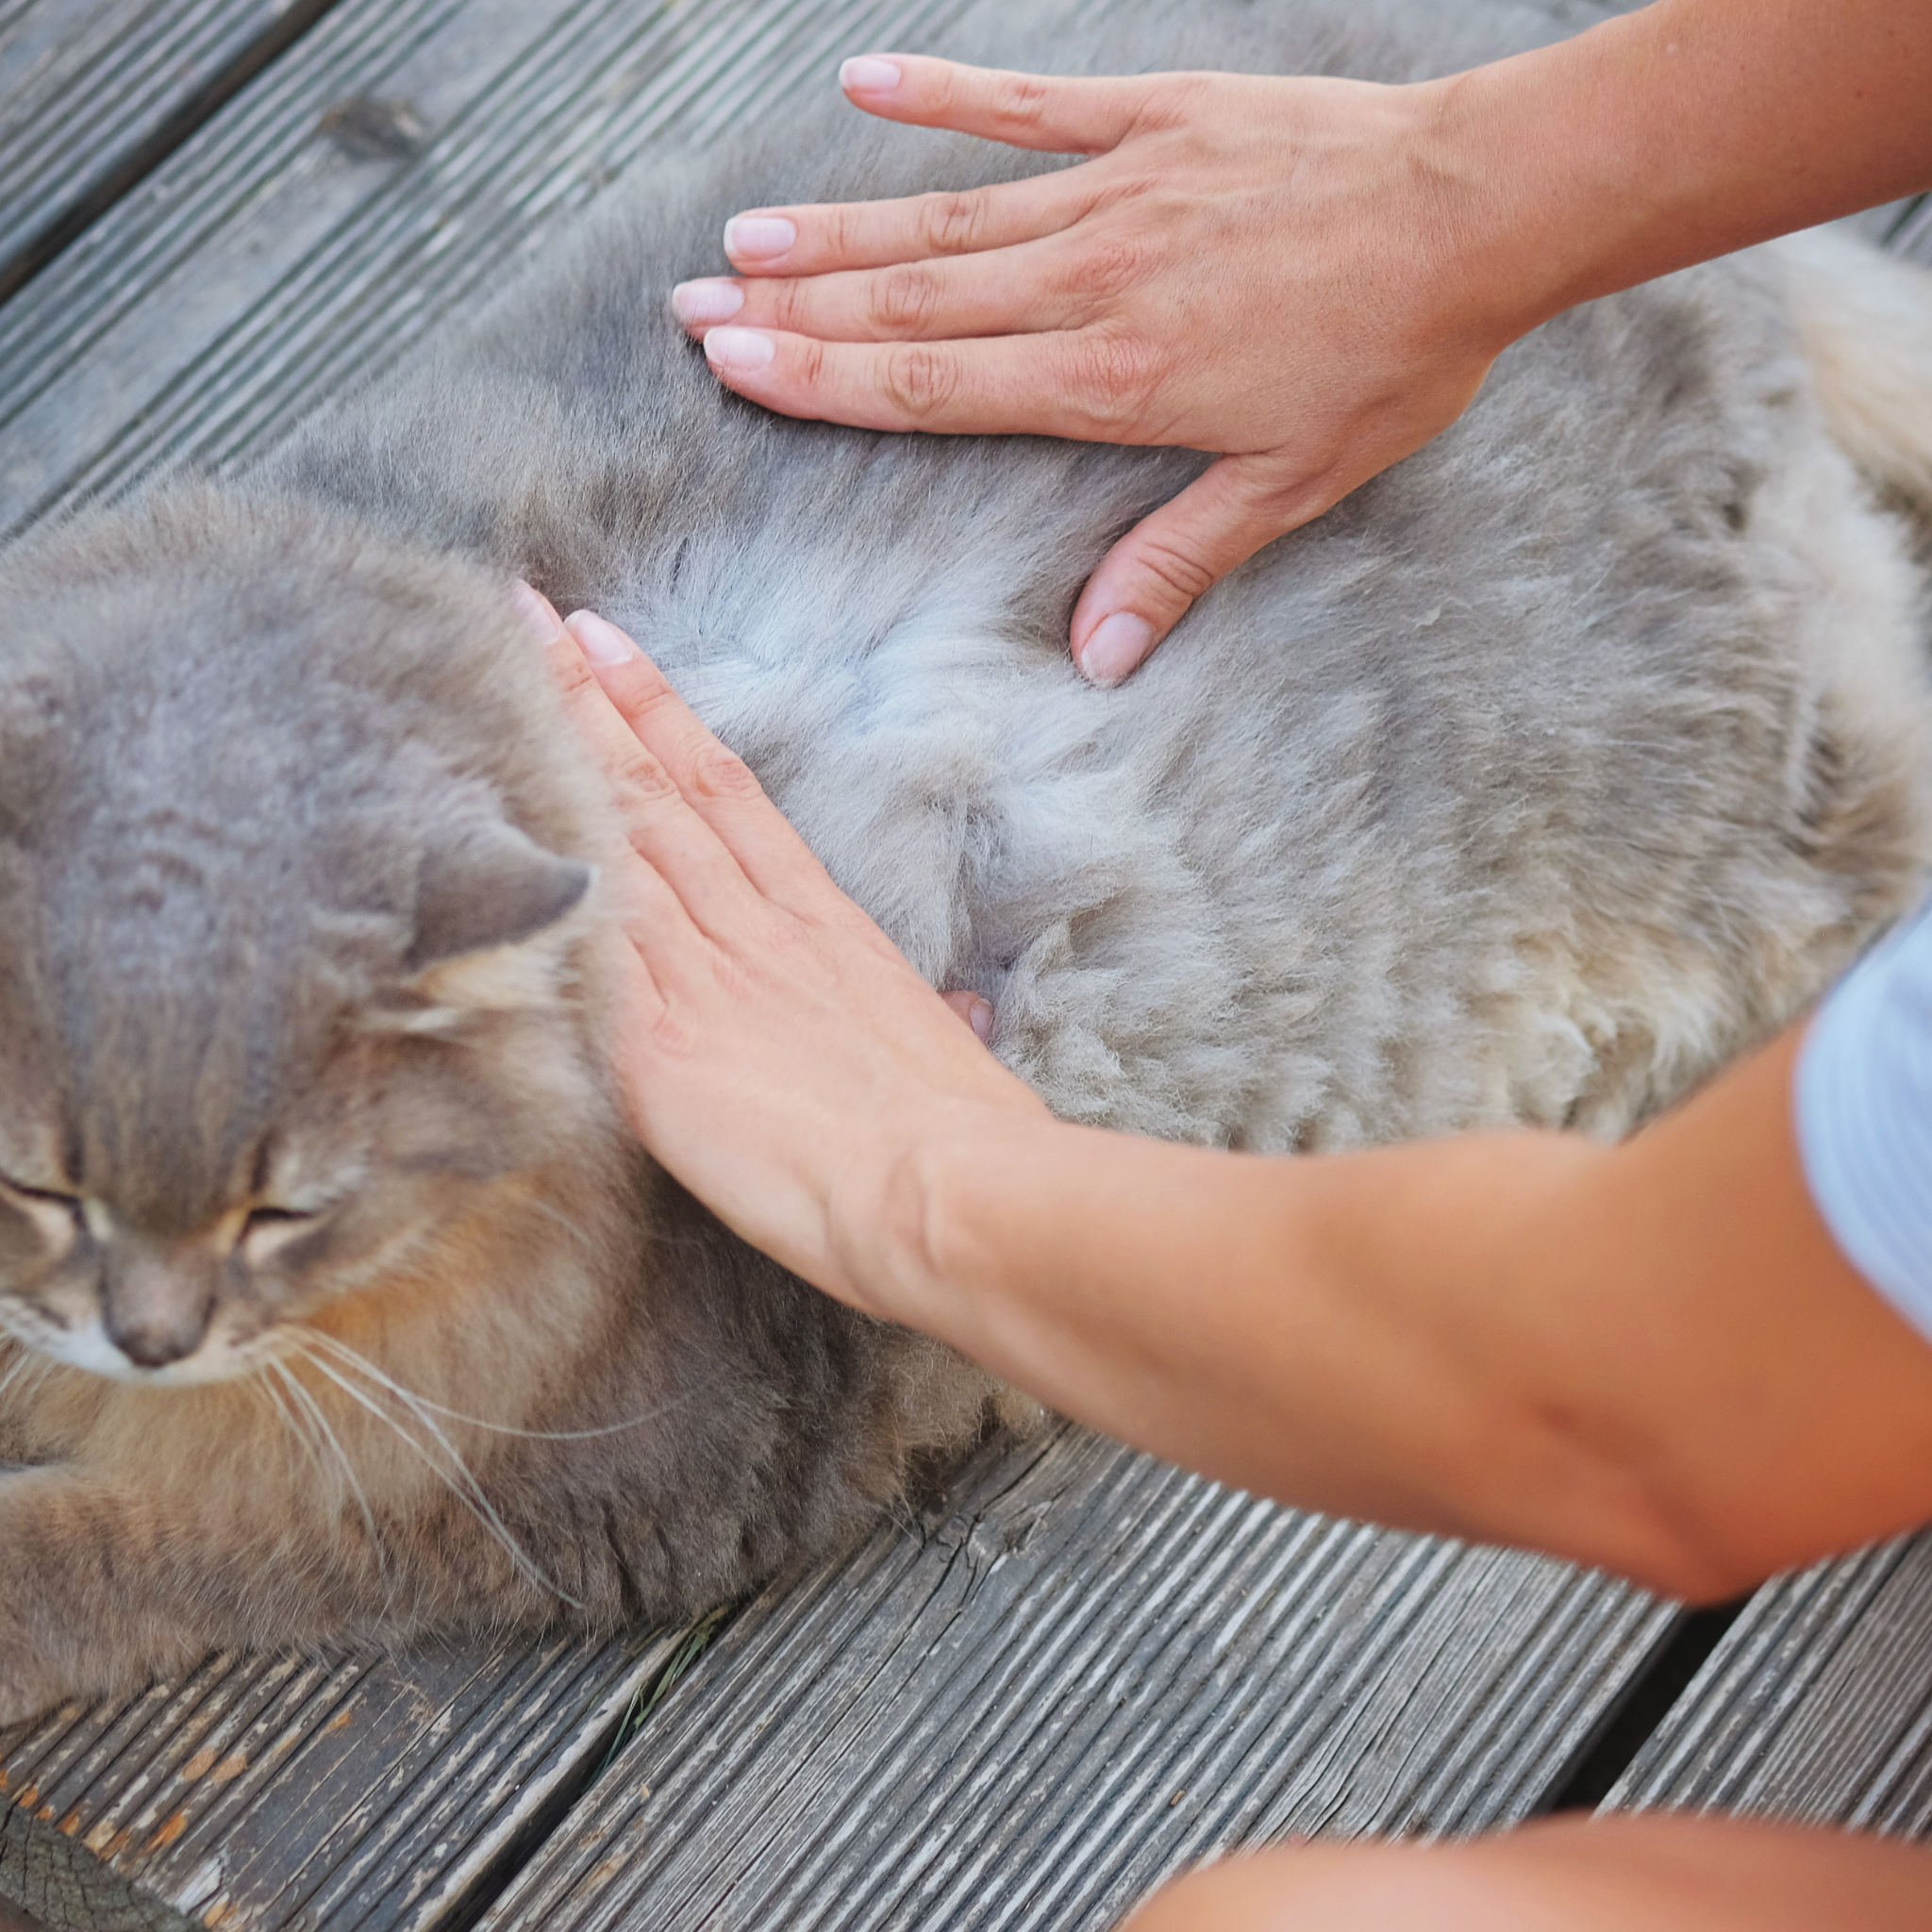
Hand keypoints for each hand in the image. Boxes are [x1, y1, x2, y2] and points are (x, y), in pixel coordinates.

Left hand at [525, 591, 1046, 1304]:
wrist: (946, 1187)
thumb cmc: (963, 1134)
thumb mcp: (949, 1055)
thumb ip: (930, 1020)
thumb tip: (956, 1018)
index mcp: (821, 926)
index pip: (725, 791)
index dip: (662, 713)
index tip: (611, 645)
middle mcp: (753, 929)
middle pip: (654, 788)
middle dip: (587, 698)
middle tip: (525, 616)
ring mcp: (701, 978)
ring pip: (617, 836)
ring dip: (556, 752)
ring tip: (500, 674)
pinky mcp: (656, 1045)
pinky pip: (585, 942)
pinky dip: (541, 872)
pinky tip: (485, 821)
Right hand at [669, 57, 1518, 681]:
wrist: (1478, 209)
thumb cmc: (1391, 354)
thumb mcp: (1290, 483)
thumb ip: (1176, 561)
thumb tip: (1098, 660)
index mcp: (1109, 379)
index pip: (930, 382)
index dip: (821, 375)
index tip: (733, 362)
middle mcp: (1088, 281)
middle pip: (910, 298)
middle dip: (794, 307)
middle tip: (691, 303)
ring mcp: (1116, 189)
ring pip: (945, 213)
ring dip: (838, 227)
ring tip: (744, 235)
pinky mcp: (1156, 117)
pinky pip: (1031, 104)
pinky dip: (947, 94)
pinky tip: (865, 85)